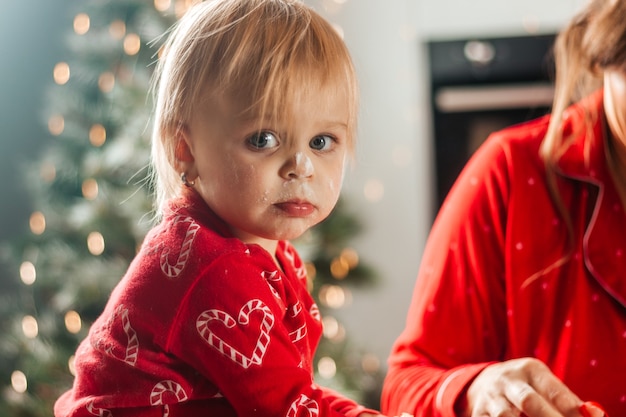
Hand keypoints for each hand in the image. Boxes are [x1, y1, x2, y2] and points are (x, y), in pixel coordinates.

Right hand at [462, 357, 584, 416]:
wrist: (483, 382)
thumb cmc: (526, 387)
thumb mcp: (543, 383)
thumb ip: (565, 399)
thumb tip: (592, 414)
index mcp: (529, 369)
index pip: (553, 390)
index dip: (570, 409)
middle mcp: (507, 380)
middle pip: (528, 401)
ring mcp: (490, 398)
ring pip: (505, 415)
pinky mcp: (478, 413)